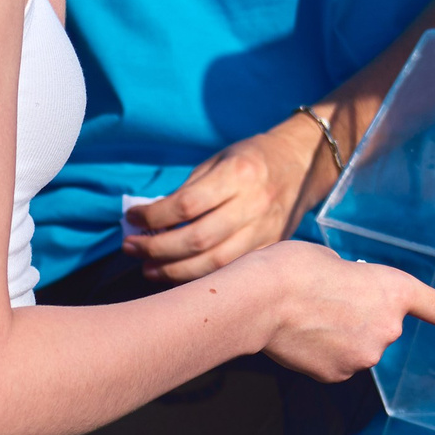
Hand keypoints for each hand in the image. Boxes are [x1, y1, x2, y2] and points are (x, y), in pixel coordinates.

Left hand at [127, 114, 330, 281]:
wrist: (302, 165)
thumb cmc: (251, 158)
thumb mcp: (218, 160)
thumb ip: (188, 190)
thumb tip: (153, 221)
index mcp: (237, 175)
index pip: (187, 204)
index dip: (154, 215)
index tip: (132, 218)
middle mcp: (253, 205)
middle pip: (198, 239)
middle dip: (158, 248)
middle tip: (132, 248)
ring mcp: (264, 231)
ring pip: (215, 263)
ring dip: (175, 271)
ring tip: (148, 269)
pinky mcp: (271, 248)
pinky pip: (232, 270)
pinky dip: (202, 276)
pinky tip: (178, 275)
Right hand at [232, 241, 434, 381]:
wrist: (259, 300)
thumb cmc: (294, 267)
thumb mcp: (334, 260)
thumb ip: (353, 283)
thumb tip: (347, 297)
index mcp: (394, 291)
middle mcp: (388, 329)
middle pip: (385, 325)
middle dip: (363, 315)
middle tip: (328, 298)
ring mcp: (363, 357)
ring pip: (359, 345)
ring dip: (342, 335)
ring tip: (307, 316)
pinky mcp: (337, 375)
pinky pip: (337, 361)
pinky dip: (323, 351)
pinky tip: (300, 335)